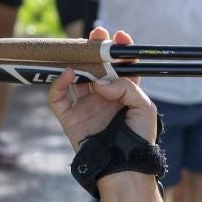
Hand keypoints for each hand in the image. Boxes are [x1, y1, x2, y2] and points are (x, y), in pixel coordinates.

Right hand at [47, 27, 158, 148]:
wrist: (123, 167)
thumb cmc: (139, 138)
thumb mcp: (144, 107)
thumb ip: (125, 87)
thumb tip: (99, 81)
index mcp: (124, 95)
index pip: (121, 67)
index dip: (119, 51)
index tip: (119, 37)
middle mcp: (104, 98)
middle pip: (95, 67)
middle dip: (95, 49)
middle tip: (97, 34)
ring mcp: (85, 107)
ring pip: (75, 77)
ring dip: (76, 61)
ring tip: (80, 48)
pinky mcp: (70, 118)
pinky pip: (58, 97)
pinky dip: (58, 84)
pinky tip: (67, 73)